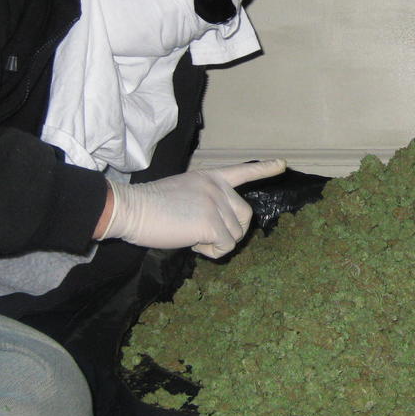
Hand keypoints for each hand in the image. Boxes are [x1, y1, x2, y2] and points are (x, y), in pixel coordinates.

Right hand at [97, 159, 285, 256]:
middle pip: (245, 217)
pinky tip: (190, 241)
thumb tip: (220, 226)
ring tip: (189, 234)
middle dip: (229, 231)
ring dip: (215, 242)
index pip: (243, 171)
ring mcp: (216, 203)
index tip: (283, 164)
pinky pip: (226, 246)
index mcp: (210, 177)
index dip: (264, 169)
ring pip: (236, 235)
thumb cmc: (149, 206)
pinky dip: (210, 251)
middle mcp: (218, 187)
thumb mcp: (184, 192)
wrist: (132, 208)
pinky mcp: (212, 222)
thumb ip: (206, 201)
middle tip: (200, 233)